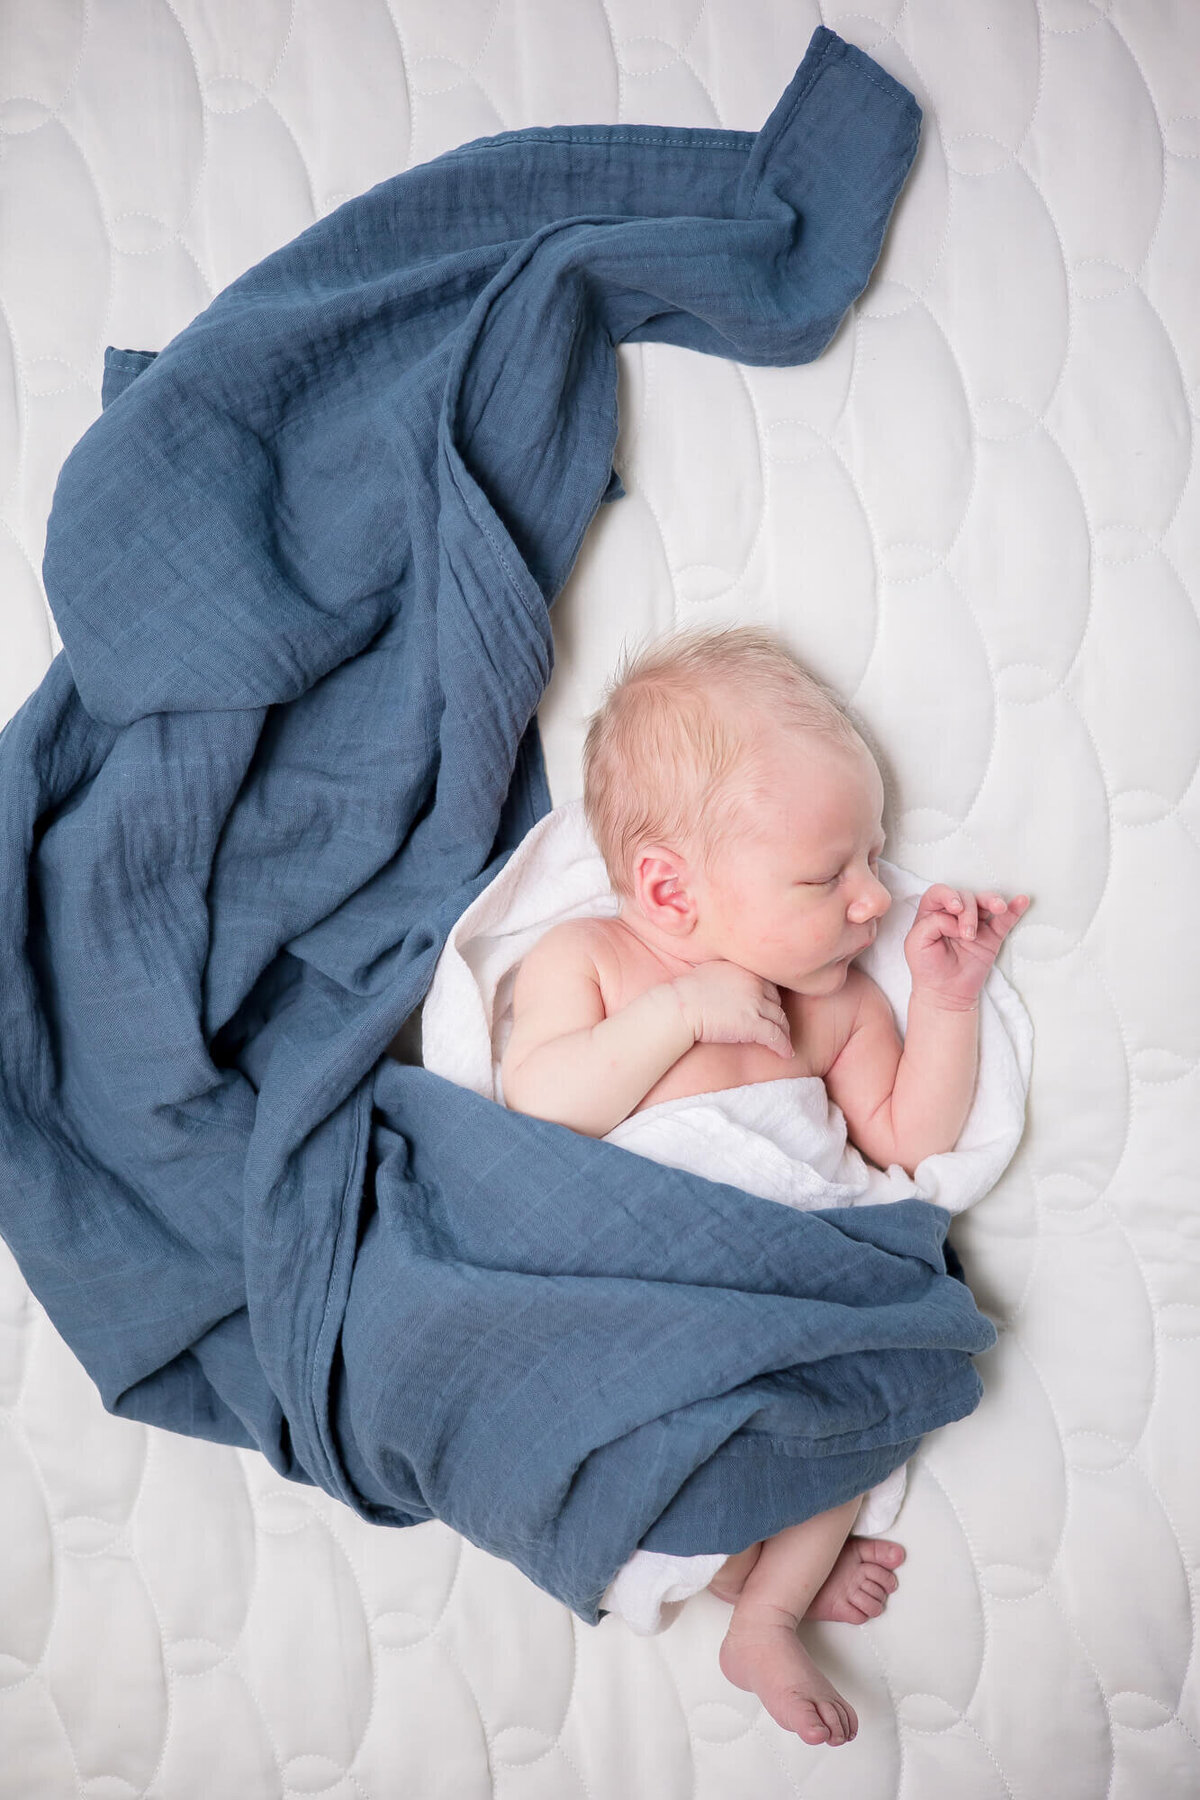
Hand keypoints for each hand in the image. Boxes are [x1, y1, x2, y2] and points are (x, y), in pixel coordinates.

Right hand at [670, 961, 793, 1058]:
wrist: (680, 1006)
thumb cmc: (686, 992)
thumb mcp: (711, 971)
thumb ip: (727, 973)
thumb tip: (727, 979)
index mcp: (744, 968)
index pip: (767, 984)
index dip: (770, 997)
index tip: (770, 1007)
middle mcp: (754, 983)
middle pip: (776, 1000)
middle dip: (777, 1013)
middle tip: (779, 1025)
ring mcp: (755, 1003)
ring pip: (779, 1019)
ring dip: (784, 1031)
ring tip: (785, 1040)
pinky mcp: (752, 1024)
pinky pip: (775, 1036)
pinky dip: (783, 1046)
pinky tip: (786, 1053)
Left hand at [905, 885, 1029, 1009]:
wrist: (945, 993)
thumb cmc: (927, 967)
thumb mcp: (916, 943)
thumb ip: (931, 923)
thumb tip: (955, 918)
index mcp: (932, 913)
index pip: (940, 893)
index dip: (949, 895)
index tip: (956, 908)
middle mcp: (954, 915)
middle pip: (965, 897)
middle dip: (969, 912)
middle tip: (968, 934)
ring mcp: (975, 924)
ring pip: (985, 902)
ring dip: (992, 902)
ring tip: (999, 909)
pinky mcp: (991, 936)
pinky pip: (1004, 920)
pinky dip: (1014, 909)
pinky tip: (1022, 901)